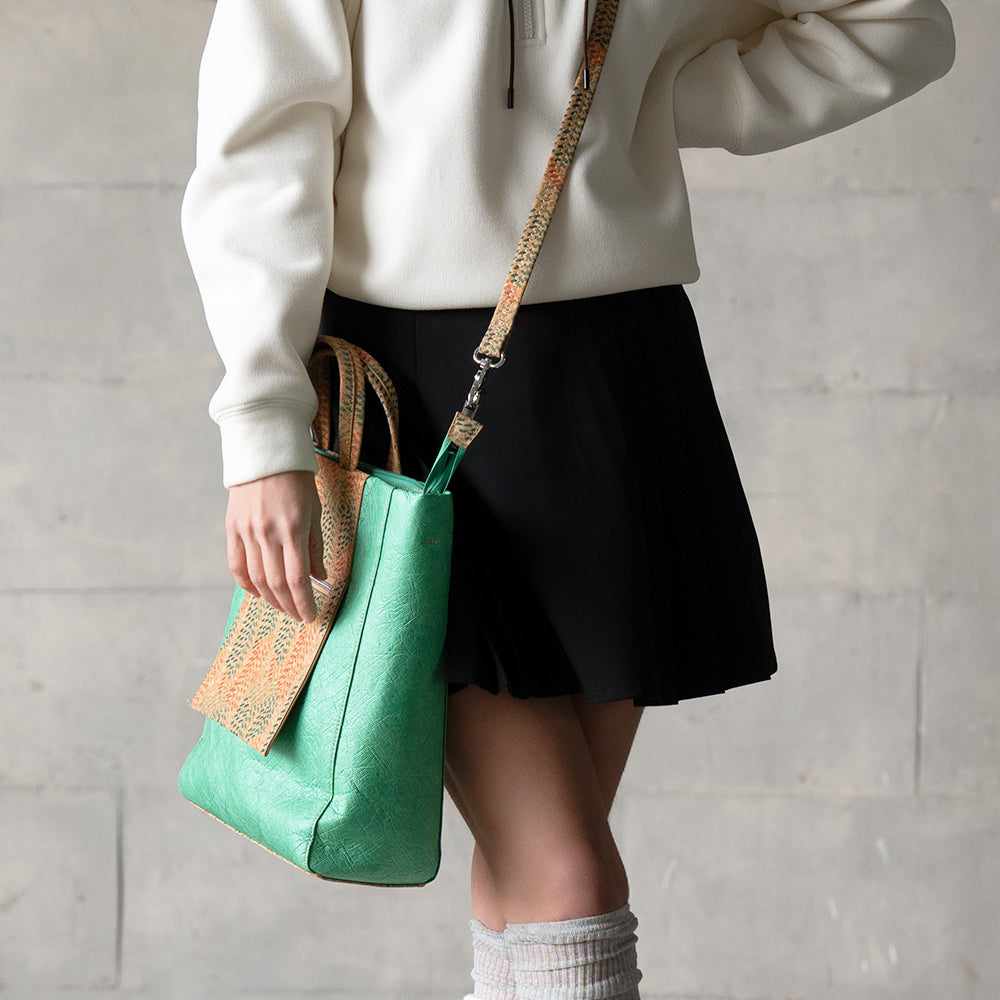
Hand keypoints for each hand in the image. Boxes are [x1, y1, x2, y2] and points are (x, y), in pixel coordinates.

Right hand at [225, 470, 325, 622]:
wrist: (264, 454)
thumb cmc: (297, 481)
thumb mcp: (315, 511)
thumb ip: (315, 546)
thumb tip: (319, 577)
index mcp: (293, 529)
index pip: (297, 578)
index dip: (304, 602)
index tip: (311, 616)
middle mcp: (267, 533)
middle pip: (276, 583)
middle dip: (289, 605)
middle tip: (299, 616)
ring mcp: (246, 532)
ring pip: (256, 578)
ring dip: (270, 599)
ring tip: (283, 607)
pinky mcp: (232, 528)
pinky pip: (236, 565)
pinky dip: (246, 584)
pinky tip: (258, 594)